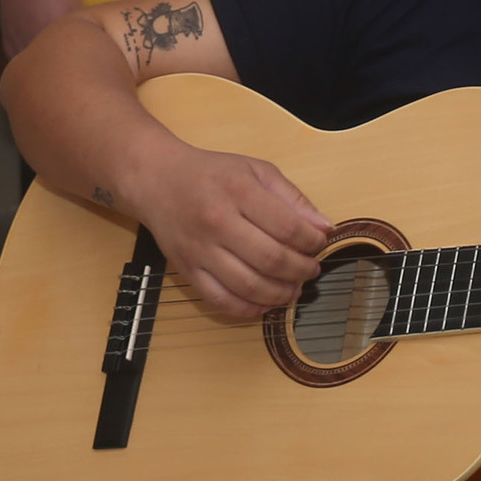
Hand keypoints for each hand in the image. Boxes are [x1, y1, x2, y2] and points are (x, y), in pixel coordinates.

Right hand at [125, 145, 331, 320]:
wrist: (157, 180)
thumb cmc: (211, 174)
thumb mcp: (256, 170)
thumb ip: (292, 198)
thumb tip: (323, 228)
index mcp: (238, 192)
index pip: (288, 227)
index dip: (313, 242)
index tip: (319, 243)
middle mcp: (217, 222)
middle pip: (272, 260)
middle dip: (302, 271)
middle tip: (311, 270)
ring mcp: (200, 250)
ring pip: (249, 286)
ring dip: (280, 294)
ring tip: (293, 289)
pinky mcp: (186, 270)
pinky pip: (220, 301)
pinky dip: (248, 309)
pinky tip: (264, 302)